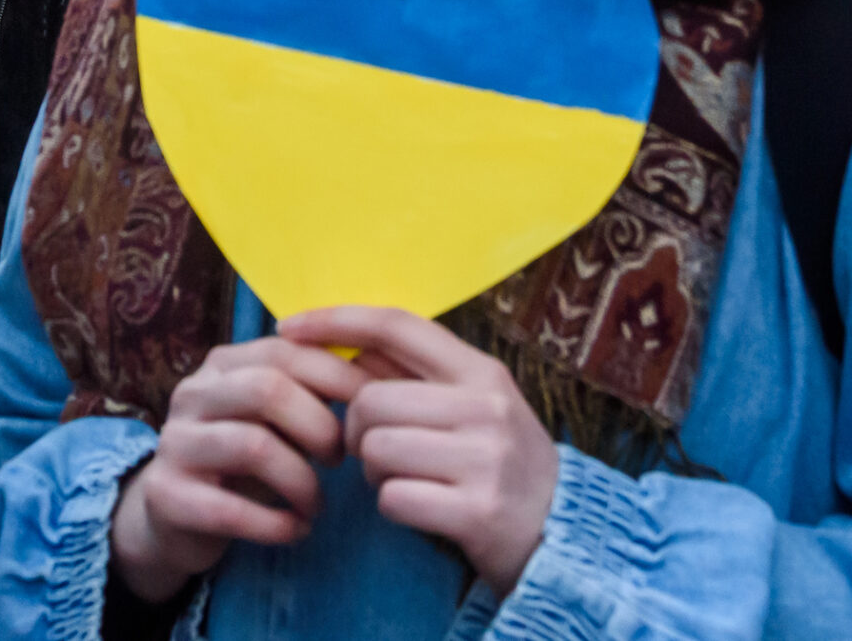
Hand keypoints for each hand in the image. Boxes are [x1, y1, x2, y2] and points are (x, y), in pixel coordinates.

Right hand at [107, 336, 366, 605]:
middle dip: (318, 426)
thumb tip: (377, 383)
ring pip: (252, 446)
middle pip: (266, 389)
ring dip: (301, 481)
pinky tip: (296, 530)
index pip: (283, 351)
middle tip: (341, 458)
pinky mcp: (166, 495)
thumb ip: (309, 394)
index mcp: (222, 365)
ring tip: (317, 504)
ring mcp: (174, 443)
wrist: (174, 513)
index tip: (374, 406)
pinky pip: (229, 509)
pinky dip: (275, 524)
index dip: (336, 375)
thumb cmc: (242, 458)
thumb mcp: (273, 418)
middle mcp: (192, 393)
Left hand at [279, 307, 558, 597]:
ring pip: (376, 449)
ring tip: (406, 478)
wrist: (563, 532)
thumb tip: (344, 342)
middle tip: (378, 451)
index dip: (335, 320)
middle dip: (357, 430)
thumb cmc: (498, 461)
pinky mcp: (477, 511)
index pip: (396, 324)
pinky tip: (421, 508)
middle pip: (370, 399)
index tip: (288, 328)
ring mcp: (485, 459)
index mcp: (480, 371)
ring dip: (375, 472)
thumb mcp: (472, 405)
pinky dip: (394, 506)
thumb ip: (414, 374)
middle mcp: (486, 407)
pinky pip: (393, 498)